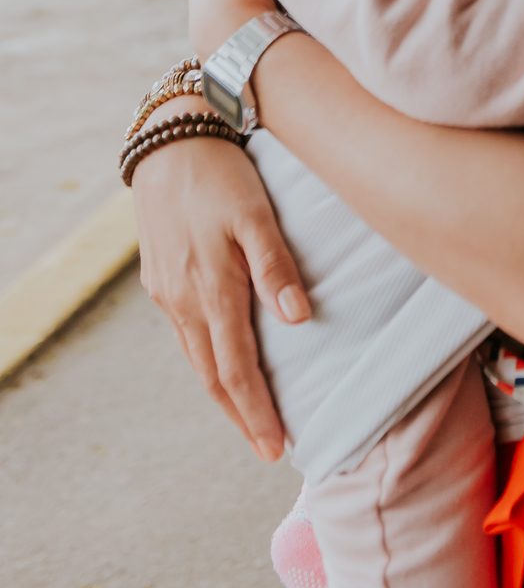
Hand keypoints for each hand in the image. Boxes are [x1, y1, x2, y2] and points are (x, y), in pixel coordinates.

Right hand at [131, 111, 310, 460]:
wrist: (169, 139)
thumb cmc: (222, 174)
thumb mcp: (256, 215)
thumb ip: (275, 267)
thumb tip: (298, 320)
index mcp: (210, 290)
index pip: (235, 370)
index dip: (257, 412)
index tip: (277, 447)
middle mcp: (183, 301)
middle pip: (212, 376)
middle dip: (242, 415)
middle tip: (268, 448)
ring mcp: (167, 291)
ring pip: (196, 358)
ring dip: (223, 392)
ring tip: (250, 418)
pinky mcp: (161, 278)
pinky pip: (186, 334)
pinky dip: (207, 360)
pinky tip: (221, 363)